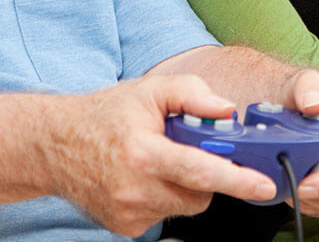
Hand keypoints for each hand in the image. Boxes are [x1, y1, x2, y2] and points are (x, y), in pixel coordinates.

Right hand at [49, 74, 277, 236]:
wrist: (54, 146)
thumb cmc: (103, 117)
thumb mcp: (148, 91)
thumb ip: (192, 93)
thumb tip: (226, 111)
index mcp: (143, 153)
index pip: (199, 170)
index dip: (236, 179)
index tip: (264, 186)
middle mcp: (135, 188)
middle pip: (199, 193)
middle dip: (205, 174)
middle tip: (185, 151)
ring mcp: (129, 213)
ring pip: (184, 205)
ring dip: (183, 186)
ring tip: (156, 163)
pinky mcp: (125, 228)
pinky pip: (164, 215)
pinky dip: (163, 198)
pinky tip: (142, 180)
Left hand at [278, 69, 318, 216]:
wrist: (304, 106)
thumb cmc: (310, 94)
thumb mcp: (308, 82)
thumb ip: (310, 88)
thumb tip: (312, 105)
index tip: (306, 185)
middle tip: (292, 187)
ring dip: (316, 203)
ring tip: (292, 186)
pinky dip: (317, 207)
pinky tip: (301, 193)